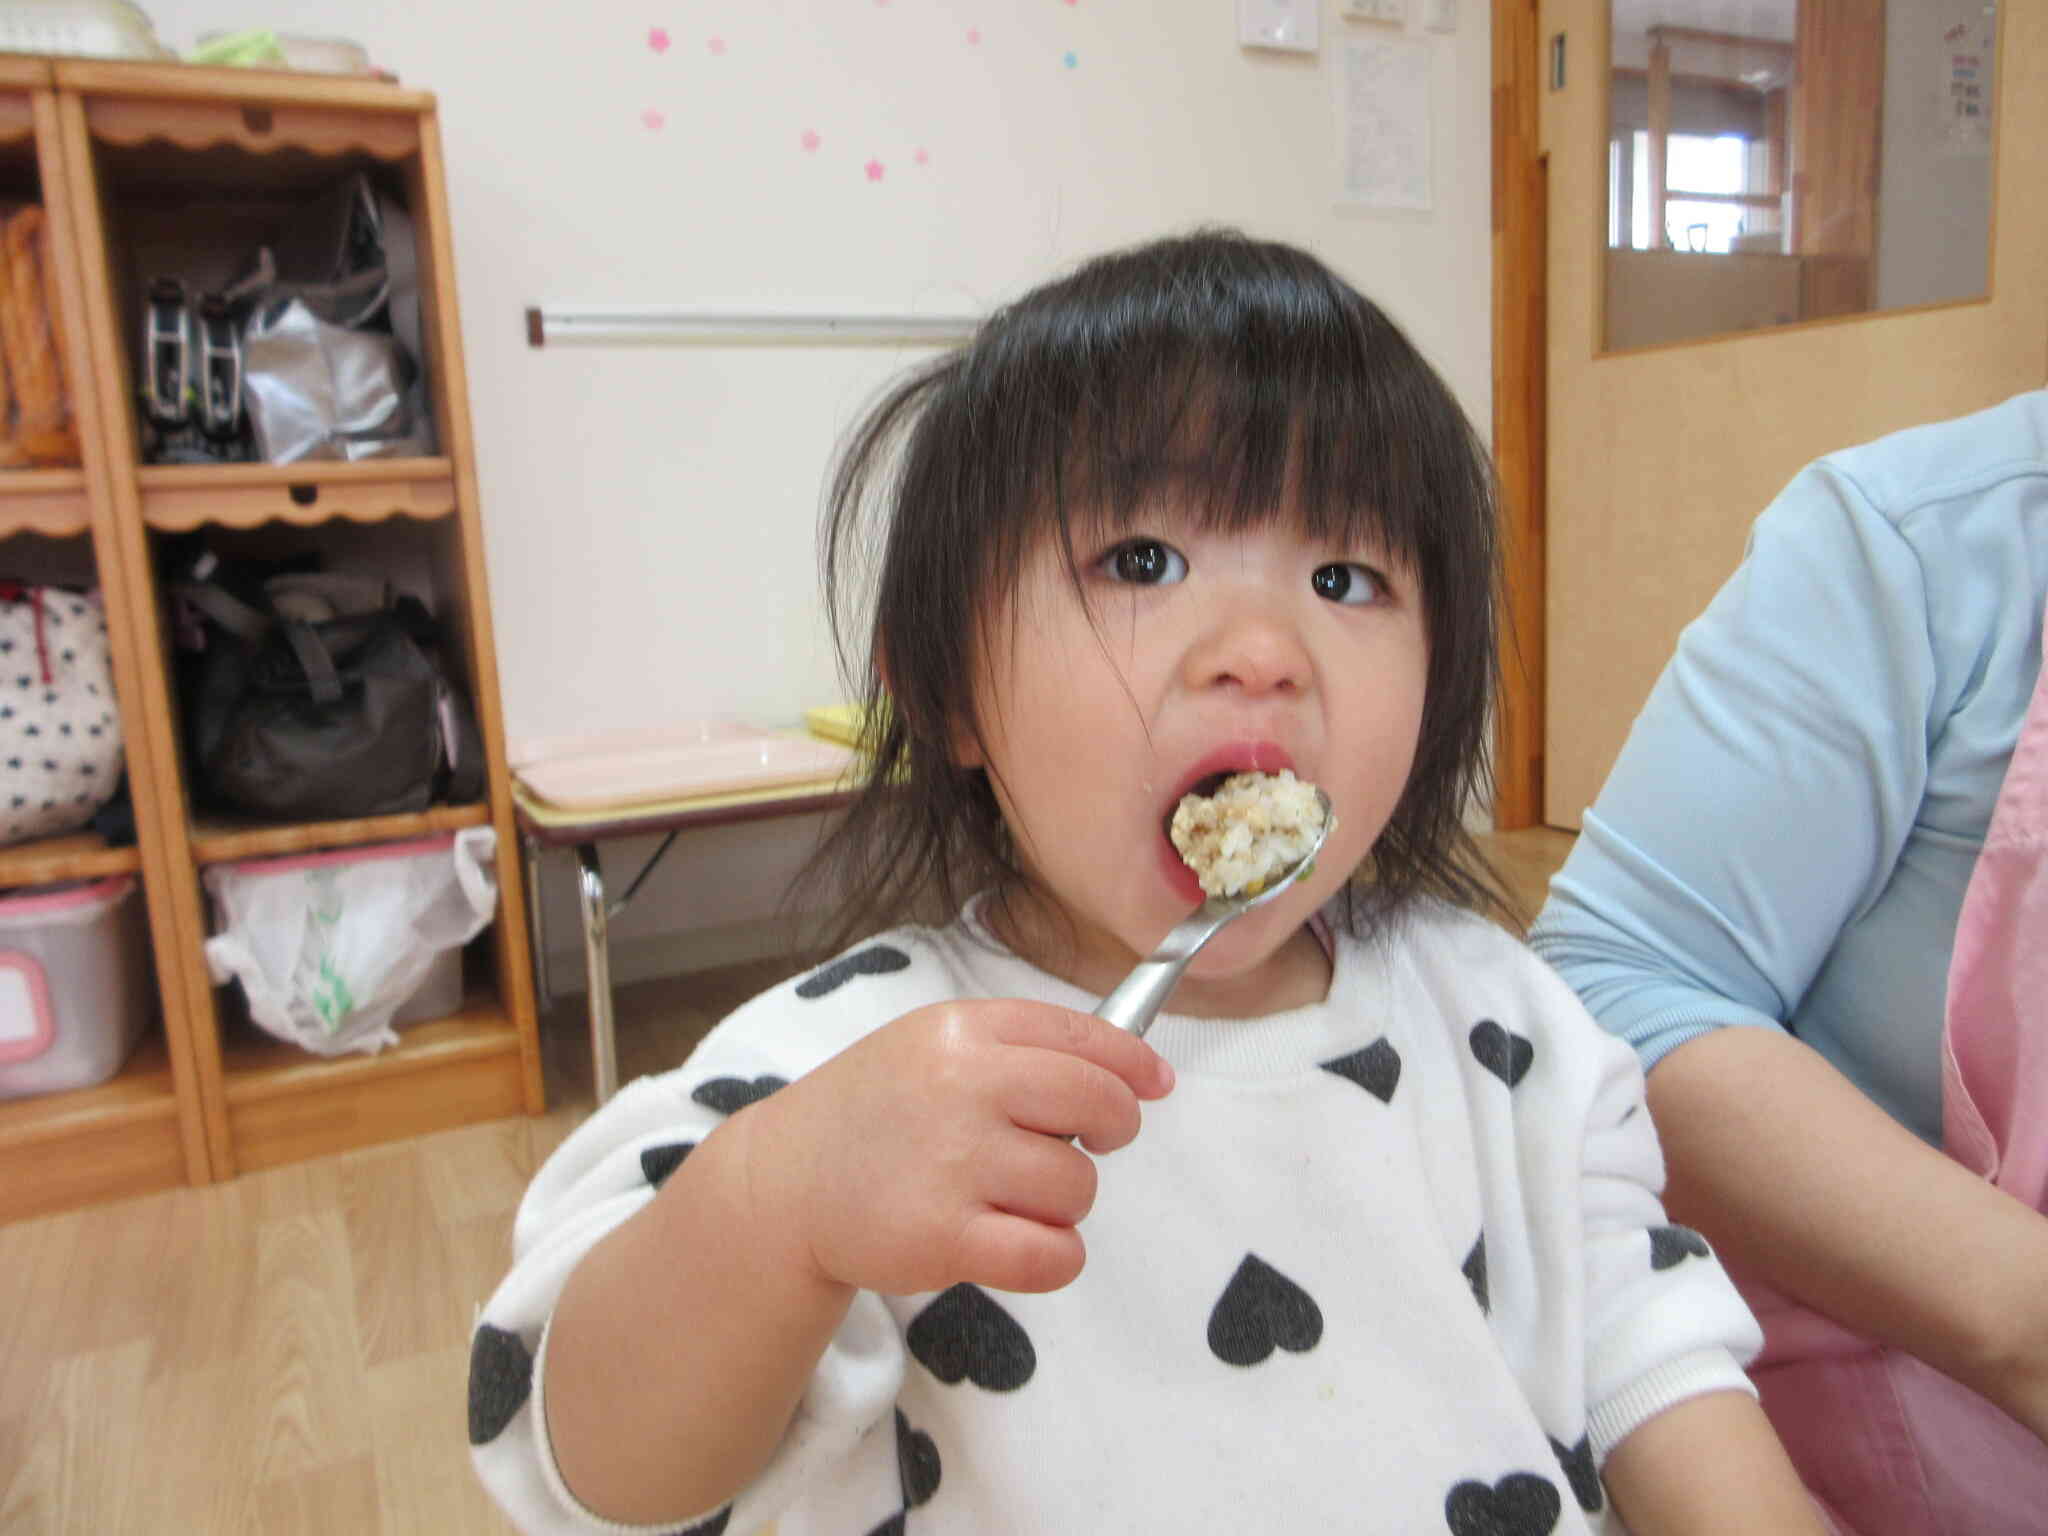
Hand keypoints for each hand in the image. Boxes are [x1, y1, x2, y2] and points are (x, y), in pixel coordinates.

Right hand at [737, 998, 1174, 1297]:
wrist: (786, 1183)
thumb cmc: (875, 1114)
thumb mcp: (933, 1045)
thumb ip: (1023, 1048)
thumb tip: (1142, 1075)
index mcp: (962, 1030)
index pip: (1083, 1035)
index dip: (1133, 1064)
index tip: (1153, 1085)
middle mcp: (961, 1086)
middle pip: (1098, 1104)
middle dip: (1111, 1129)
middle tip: (1082, 1145)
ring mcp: (952, 1163)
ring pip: (1078, 1186)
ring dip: (1062, 1201)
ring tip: (1008, 1196)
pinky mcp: (944, 1237)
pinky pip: (1054, 1256)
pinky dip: (1054, 1257)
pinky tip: (1019, 1243)